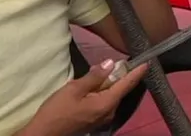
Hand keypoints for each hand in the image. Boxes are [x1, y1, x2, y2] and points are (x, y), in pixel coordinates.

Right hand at [24, 60, 149, 135]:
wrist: (43, 133)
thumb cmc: (57, 110)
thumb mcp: (74, 89)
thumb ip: (94, 76)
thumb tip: (110, 64)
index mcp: (107, 103)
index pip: (127, 84)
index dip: (137, 72)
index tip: (146, 61)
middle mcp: (110, 112)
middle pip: (120, 89)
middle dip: (119, 76)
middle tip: (114, 63)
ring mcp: (103, 118)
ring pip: (112, 96)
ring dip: (108, 84)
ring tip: (99, 73)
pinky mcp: (95, 120)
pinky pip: (105, 102)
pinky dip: (102, 92)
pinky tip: (93, 87)